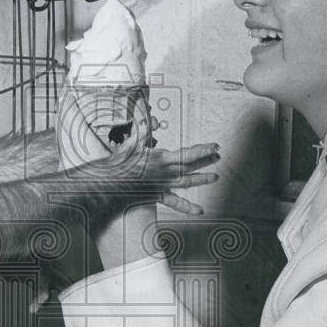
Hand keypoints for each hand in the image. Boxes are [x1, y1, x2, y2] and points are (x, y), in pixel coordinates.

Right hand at [56, 84, 219, 214]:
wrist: (107, 183)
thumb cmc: (118, 162)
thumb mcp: (132, 141)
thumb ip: (144, 126)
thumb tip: (152, 115)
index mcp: (161, 159)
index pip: (187, 154)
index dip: (203, 150)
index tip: (214, 146)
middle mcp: (165, 173)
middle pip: (190, 167)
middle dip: (206, 161)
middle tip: (219, 157)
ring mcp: (162, 185)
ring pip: (186, 183)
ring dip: (201, 179)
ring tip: (215, 177)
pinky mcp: (156, 195)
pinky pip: (174, 202)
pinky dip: (187, 207)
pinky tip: (199, 211)